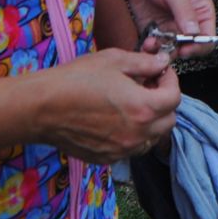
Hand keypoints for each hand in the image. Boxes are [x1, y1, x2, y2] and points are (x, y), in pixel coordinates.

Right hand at [34, 50, 179, 162]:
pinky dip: (133, 135)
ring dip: (151, 121)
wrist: (42, 107)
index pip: (175, 98)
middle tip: (149, 86)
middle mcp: (136, 134)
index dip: (171, 80)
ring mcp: (121, 150)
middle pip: (169, 121)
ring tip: (133, 103)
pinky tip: (116, 119)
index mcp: (143, 108)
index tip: (160, 72)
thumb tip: (162, 63)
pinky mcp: (106, 158)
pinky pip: (131, 148)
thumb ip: (145, 63)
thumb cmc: (77, 79)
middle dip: (164, 102)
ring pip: (152, 138)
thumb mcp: (115, 60)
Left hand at [125, 0, 216, 59]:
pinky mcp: (156, 32)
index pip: (208, 37)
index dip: (199, 46)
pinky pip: (157, 47)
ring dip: (161, 51)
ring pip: (172, 50)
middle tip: (164, 48)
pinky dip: (151, 50)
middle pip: (190, 47)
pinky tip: (145, 44)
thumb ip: (185, 12)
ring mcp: (172, 28)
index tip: (184, 50)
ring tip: (150, 44)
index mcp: (202, 11)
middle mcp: (190, 22)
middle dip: (177, 50)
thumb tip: (194, 34)